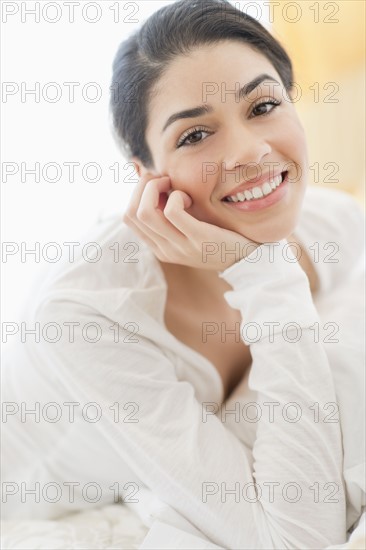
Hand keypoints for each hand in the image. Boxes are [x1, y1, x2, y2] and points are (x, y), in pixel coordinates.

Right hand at [123, 172, 260, 270]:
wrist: (248, 259)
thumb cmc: (218, 237)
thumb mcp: (188, 228)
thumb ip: (171, 213)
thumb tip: (151, 180)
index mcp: (159, 247)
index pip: (129, 217)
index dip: (137, 194)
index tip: (157, 184)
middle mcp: (165, 250)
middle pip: (132, 213)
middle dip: (143, 187)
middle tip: (164, 180)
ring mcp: (180, 247)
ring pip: (146, 212)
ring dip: (156, 188)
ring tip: (174, 185)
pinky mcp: (198, 239)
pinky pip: (172, 211)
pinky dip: (176, 196)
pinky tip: (188, 197)